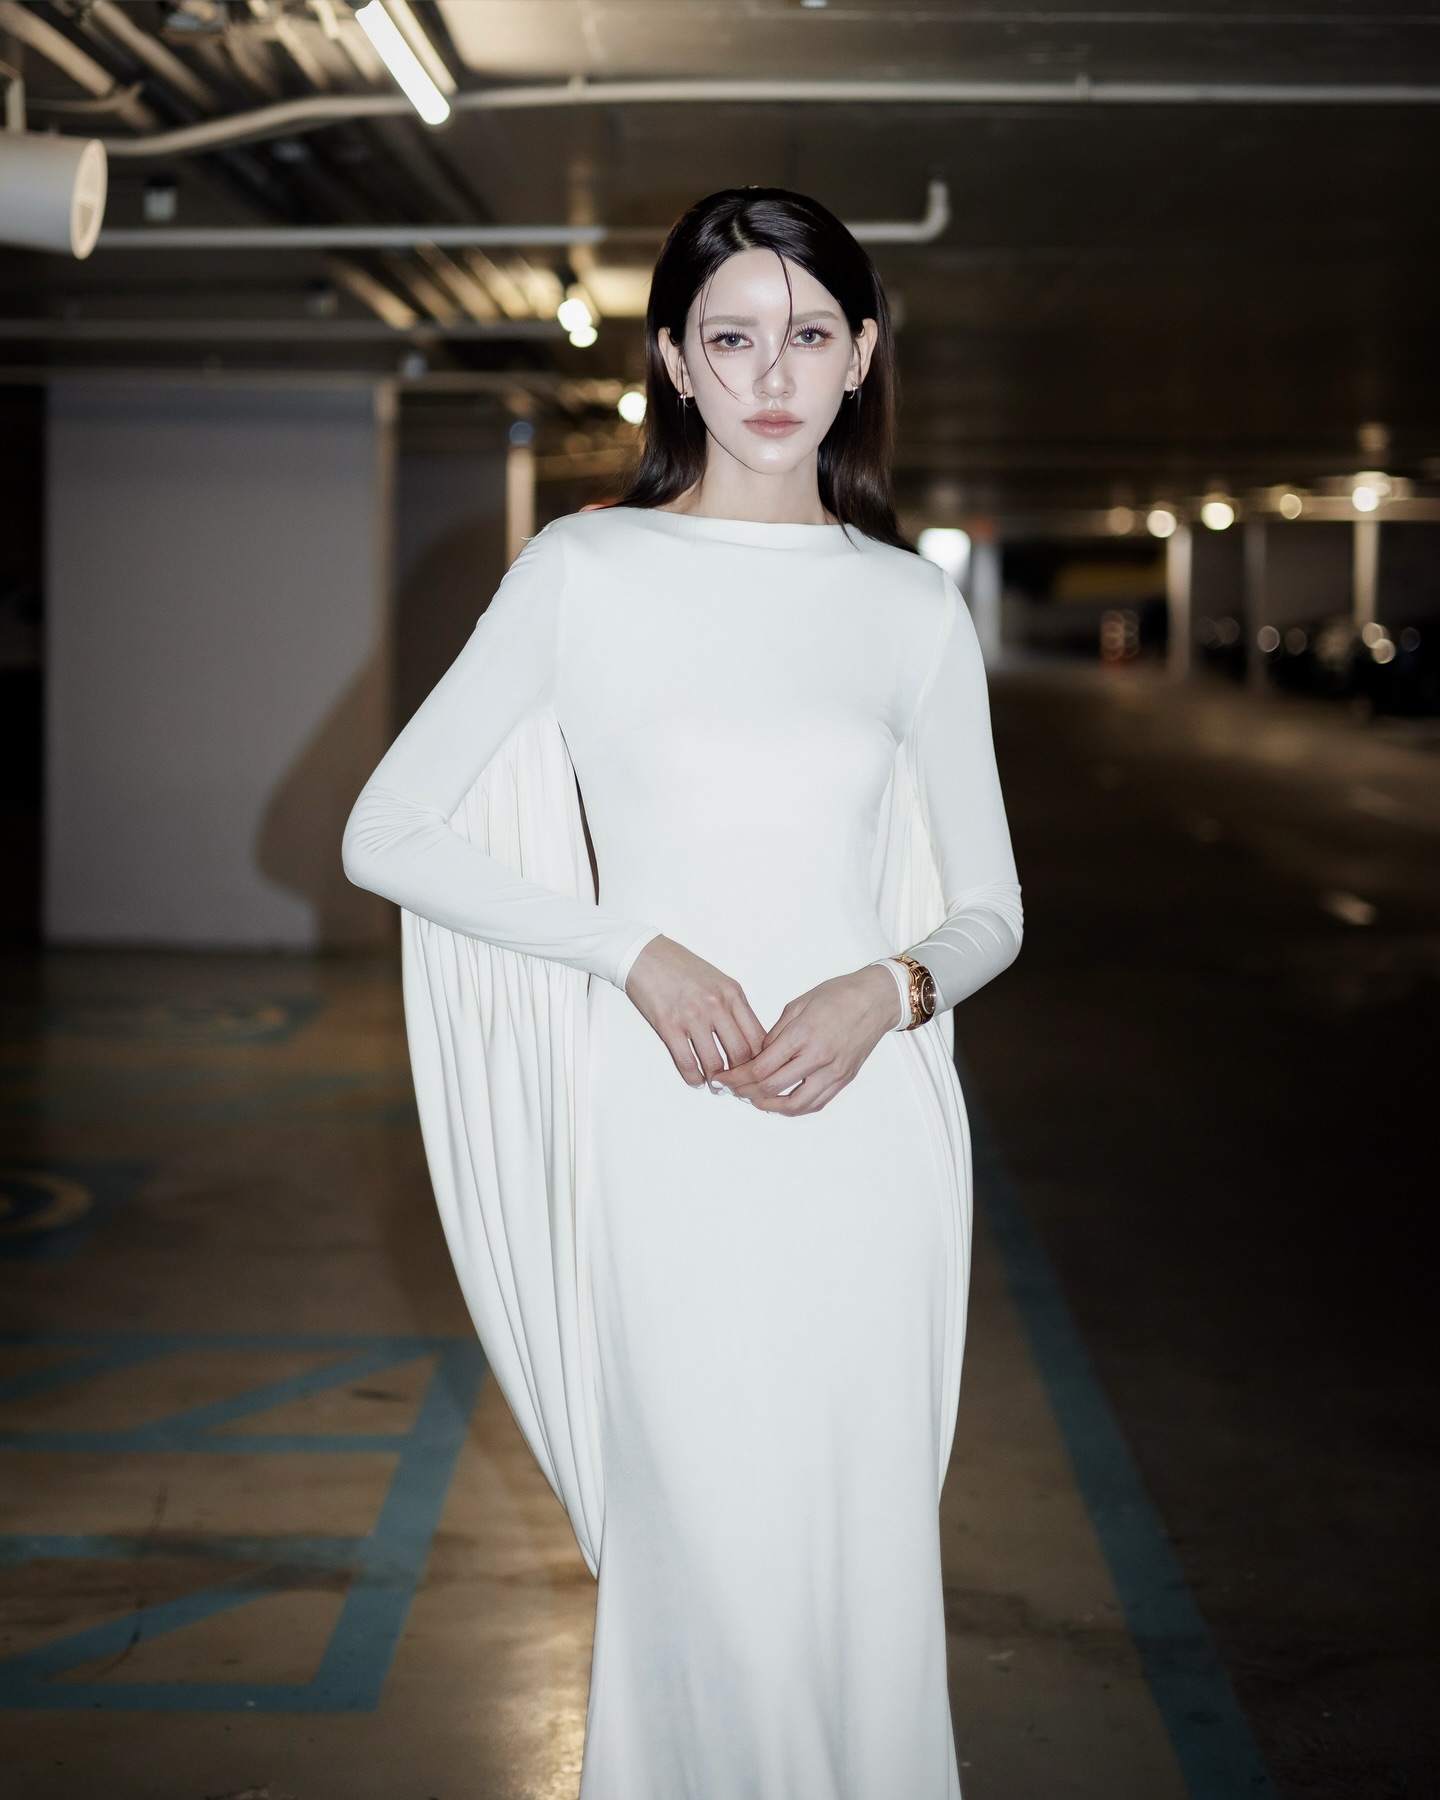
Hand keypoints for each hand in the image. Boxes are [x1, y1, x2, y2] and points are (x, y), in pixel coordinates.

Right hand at [624, 935, 766, 1087]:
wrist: (645, 955)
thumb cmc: (682, 967)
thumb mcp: (719, 981)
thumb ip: (734, 1007)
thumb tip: (748, 1039)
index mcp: (733, 994)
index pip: (758, 1036)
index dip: (761, 1060)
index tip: (758, 1071)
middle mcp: (716, 1005)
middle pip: (741, 1053)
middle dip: (742, 1076)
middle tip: (740, 1086)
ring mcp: (692, 1016)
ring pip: (715, 1063)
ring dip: (718, 1082)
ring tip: (717, 1087)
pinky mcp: (669, 1025)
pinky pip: (687, 1062)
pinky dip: (694, 1078)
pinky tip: (696, 1081)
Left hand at [715, 963, 901, 1115]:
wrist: (876, 999)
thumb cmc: (839, 995)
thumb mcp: (797, 1005)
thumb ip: (775, 1034)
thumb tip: (757, 1056)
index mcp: (802, 1035)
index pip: (760, 1068)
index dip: (737, 1077)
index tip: (724, 1078)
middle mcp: (817, 1057)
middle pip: (771, 1088)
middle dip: (745, 1091)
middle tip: (731, 1089)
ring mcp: (832, 1072)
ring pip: (794, 1104)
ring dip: (768, 1105)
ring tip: (753, 1099)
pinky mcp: (843, 1079)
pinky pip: (815, 1104)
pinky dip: (794, 1108)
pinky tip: (780, 1103)